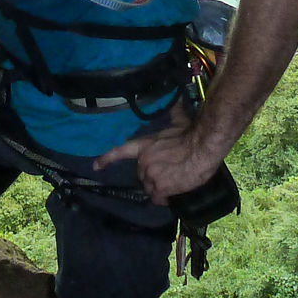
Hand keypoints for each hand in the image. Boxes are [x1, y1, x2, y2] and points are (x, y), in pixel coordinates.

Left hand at [93, 109, 227, 205]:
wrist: (201, 148)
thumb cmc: (190, 134)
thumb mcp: (178, 121)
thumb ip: (173, 112)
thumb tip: (176, 98)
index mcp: (144, 145)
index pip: (120, 152)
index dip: (107, 159)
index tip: (96, 166)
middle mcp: (143, 162)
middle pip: (143, 175)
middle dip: (153, 176)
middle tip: (169, 172)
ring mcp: (150, 176)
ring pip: (151, 188)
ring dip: (160, 188)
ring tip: (174, 182)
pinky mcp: (160, 188)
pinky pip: (158, 199)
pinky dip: (165, 199)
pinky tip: (174, 194)